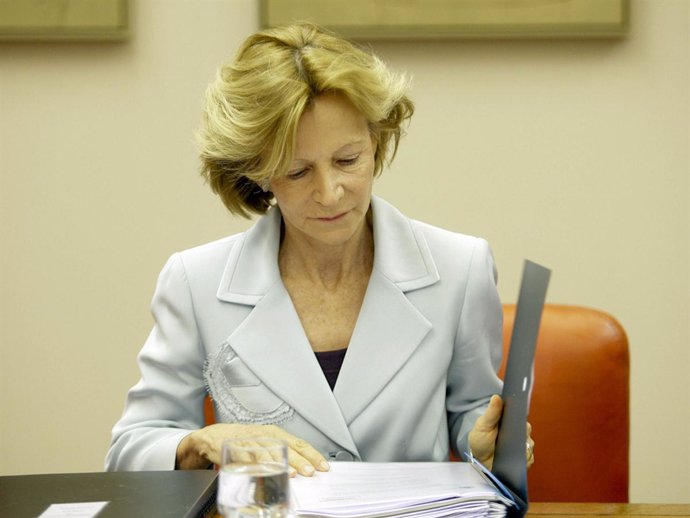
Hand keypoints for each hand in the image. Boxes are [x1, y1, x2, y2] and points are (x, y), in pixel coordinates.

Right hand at [176, 423, 329, 476]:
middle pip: (286, 447)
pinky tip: (264, 471)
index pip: (299, 443)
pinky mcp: (235, 447)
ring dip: (280, 463)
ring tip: (290, 473)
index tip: (323, 466)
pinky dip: (256, 465)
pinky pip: (247, 456)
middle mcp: (265, 435)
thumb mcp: (263, 445)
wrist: (211, 437)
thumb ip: (279, 456)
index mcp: (275, 433)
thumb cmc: (242, 441)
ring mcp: (250, 441)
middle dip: (299, 460)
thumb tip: (300, 470)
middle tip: (309, 471)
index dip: (312, 455)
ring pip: (269, 452)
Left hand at [467, 395, 534, 469]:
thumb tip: (496, 397)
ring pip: (529, 445)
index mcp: (509, 421)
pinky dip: (523, 459)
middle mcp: (518, 432)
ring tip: (510, 449)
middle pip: (527, 431)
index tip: (517, 419)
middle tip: (512, 437)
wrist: (478, 459)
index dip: (520, 417)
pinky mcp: (523, 459)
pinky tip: (513, 458)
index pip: (520, 416)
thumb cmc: (480, 439)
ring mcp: (521, 446)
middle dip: (522, 434)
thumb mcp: (483, 424)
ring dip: (522, 448)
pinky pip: (529, 458)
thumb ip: (491, 412)